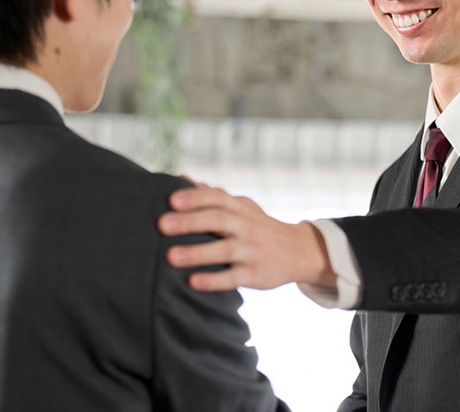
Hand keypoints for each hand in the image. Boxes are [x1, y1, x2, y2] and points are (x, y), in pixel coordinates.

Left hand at [158, 186, 335, 291]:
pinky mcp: (255, 274)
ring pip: (225, 250)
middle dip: (190, 221)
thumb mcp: (241, 207)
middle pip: (218, 220)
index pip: (218, 197)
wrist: (298, 251)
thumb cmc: (258, 227)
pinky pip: (233, 277)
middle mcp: (246, 227)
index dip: (195, 197)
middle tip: (162, 224)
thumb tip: (181, 178)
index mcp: (240, 208)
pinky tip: (193, 281)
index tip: (171, 199)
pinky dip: (214, 280)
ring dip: (197, 253)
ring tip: (170, 256)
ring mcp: (251, 251)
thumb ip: (212, 195)